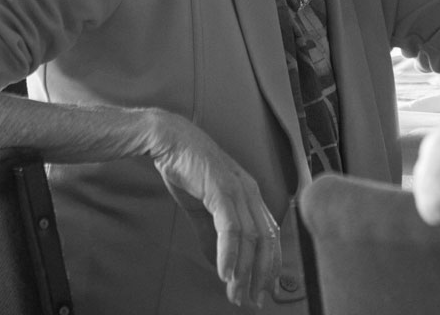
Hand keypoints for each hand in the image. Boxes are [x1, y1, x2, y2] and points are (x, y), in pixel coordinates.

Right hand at [149, 114, 281, 308]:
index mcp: (250, 195)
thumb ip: (212, 234)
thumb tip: (218, 261)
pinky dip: (230, 253)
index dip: (269, 265)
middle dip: (261, 275)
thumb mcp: (203, 208)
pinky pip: (230, 227)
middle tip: (252, 299)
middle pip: (266, 241)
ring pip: (250, 237)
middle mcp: (250, 192)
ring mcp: (238, 189)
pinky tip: (225, 272)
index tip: (263, 289)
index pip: (269, 236)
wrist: (169, 140)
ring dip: (244, 270)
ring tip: (236, 292)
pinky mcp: (221, 188)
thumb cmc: (188, 168)